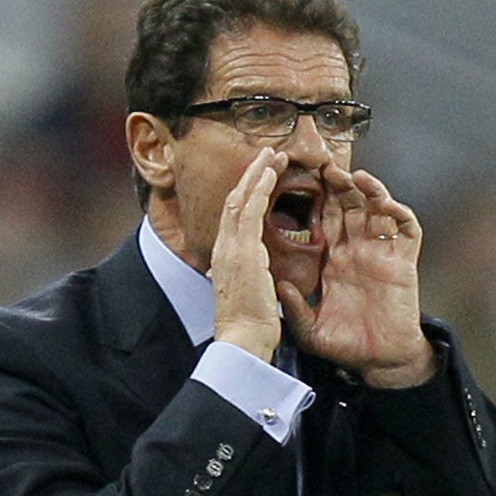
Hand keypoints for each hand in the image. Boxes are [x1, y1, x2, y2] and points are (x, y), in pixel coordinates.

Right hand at [210, 147, 288, 361]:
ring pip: (241, 198)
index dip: (246, 193)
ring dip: (257, 173)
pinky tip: (271, 172)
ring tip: (272, 154)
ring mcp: (231, 248)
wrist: (242, 342)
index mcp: (225, 258)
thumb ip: (247, 277)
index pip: (234, 217)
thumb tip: (251, 272)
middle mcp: (224, 248)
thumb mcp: (245, 294)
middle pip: (234, 200)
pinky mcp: (244, 251)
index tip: (260, 177)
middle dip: (251, 175)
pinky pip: (251, 210)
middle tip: (266, 154)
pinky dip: (260, 188)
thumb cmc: (248, 327)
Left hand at [278, 163, 435, 387]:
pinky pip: (406, 229)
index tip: (300, 180)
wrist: (380, 362)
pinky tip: (384, 202)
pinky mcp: (404, 262)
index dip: (315, 198)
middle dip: (338, 184)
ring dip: (367, 189)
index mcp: (333, 261)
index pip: (324, 219)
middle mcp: (357, 252)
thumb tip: (279, 285)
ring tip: (352, 176)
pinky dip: (398, 211)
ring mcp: (382, 254)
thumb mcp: (311, 329)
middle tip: (323, 165)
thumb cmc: (346, 346)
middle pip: (349, 206)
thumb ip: (296, 307)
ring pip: (377, 209)